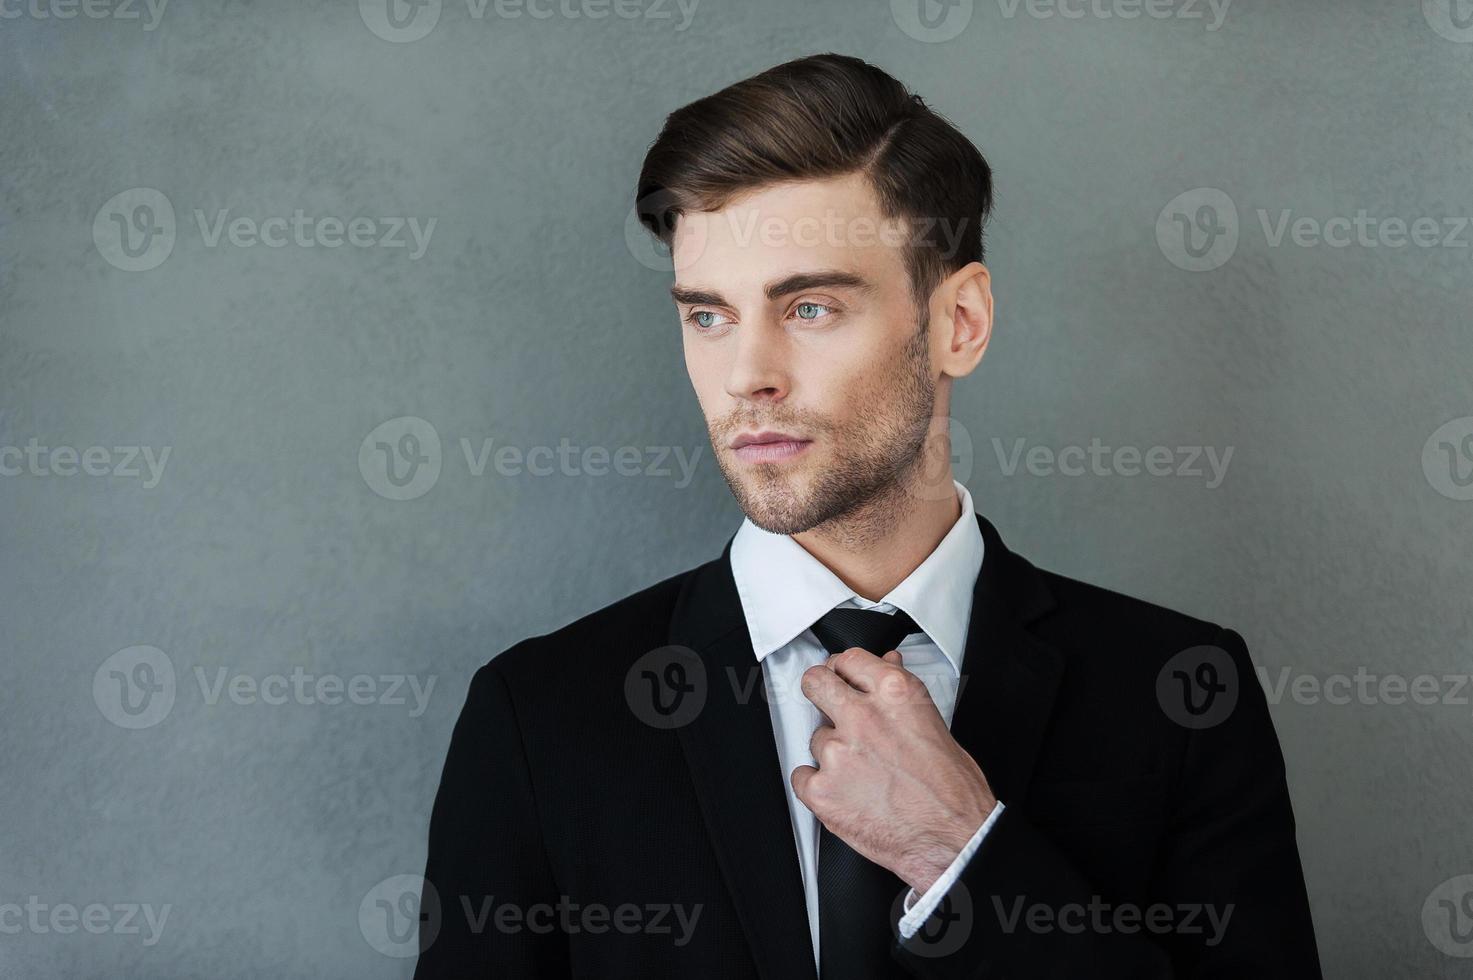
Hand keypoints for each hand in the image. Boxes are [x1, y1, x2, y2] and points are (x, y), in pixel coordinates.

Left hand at [790, 647, 996, 895]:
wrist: (954, 841)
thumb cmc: (953, 790)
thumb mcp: (934, 725)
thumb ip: (899, 694)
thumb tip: (887, 665)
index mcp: (894, 694)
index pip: (848, 659)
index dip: (843, 670)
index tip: (842, 679)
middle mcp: (863, 717)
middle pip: (815, 683)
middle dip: (820, 692)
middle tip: (828, 707)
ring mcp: (838, 753)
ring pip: (815, 738)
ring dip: (832, 752)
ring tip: (862, 773)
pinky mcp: (822, 790)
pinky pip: (802, 776)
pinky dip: (817, 785)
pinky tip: (845, 793)